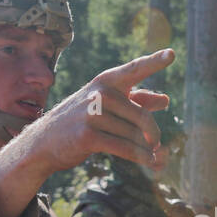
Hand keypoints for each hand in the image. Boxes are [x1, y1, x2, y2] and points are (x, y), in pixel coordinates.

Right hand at [26, 49, 174, 173]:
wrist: (44, 142)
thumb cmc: (80, 121)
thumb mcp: (105, 106)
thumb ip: (135, 100)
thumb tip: (165, 100)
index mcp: (105, 81)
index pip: (134, 69)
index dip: (154, 62)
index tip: (172, 54)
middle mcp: (99, 94)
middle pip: (142, 115)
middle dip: (153, 133)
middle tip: (158, 144)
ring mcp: (92, 114)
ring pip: (134, 135)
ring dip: (145, 149)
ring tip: (151, 156)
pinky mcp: (89, 136)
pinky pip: (126, 148)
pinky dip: (140, 157)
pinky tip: (149, 162)